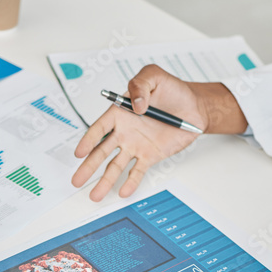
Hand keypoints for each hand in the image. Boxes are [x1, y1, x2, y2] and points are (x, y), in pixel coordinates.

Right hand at [72, 65, 245, 201]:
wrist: (194, 107)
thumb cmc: (171, 89)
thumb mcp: (153, 76)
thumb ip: (140, 85)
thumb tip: (135, 105)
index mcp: (119, 112)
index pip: (99, 128)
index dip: (88, 141)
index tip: (79, 153)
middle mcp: (124, 132)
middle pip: (101, 152)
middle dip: (88, 167)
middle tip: (76, 180)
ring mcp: (135, 146)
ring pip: (115, 166)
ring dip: (105, 181)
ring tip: (95, 195)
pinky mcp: (149, 156)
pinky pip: (137, 171)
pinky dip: (131, 182)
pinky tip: (123, 192)